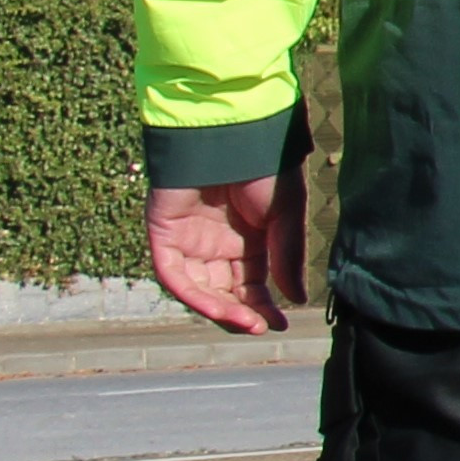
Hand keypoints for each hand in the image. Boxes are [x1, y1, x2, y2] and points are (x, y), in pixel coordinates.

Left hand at [149, 178, 305, 334]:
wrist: (232, 134)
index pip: (251, 284)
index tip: (280, 324)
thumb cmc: (264, 168)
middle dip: (242, 312)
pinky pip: (173, 273)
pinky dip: (193, 294)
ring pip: (198, 288)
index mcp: (247, 240)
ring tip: (245, 322)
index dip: (263, 306)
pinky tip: (218, 308)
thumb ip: (287, 258)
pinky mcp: (164, 234)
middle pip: (223, 291)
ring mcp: (188, 240)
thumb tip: (296, 299)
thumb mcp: (286, 217)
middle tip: (260, 326)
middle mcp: (216, 244)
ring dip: (218, 310)